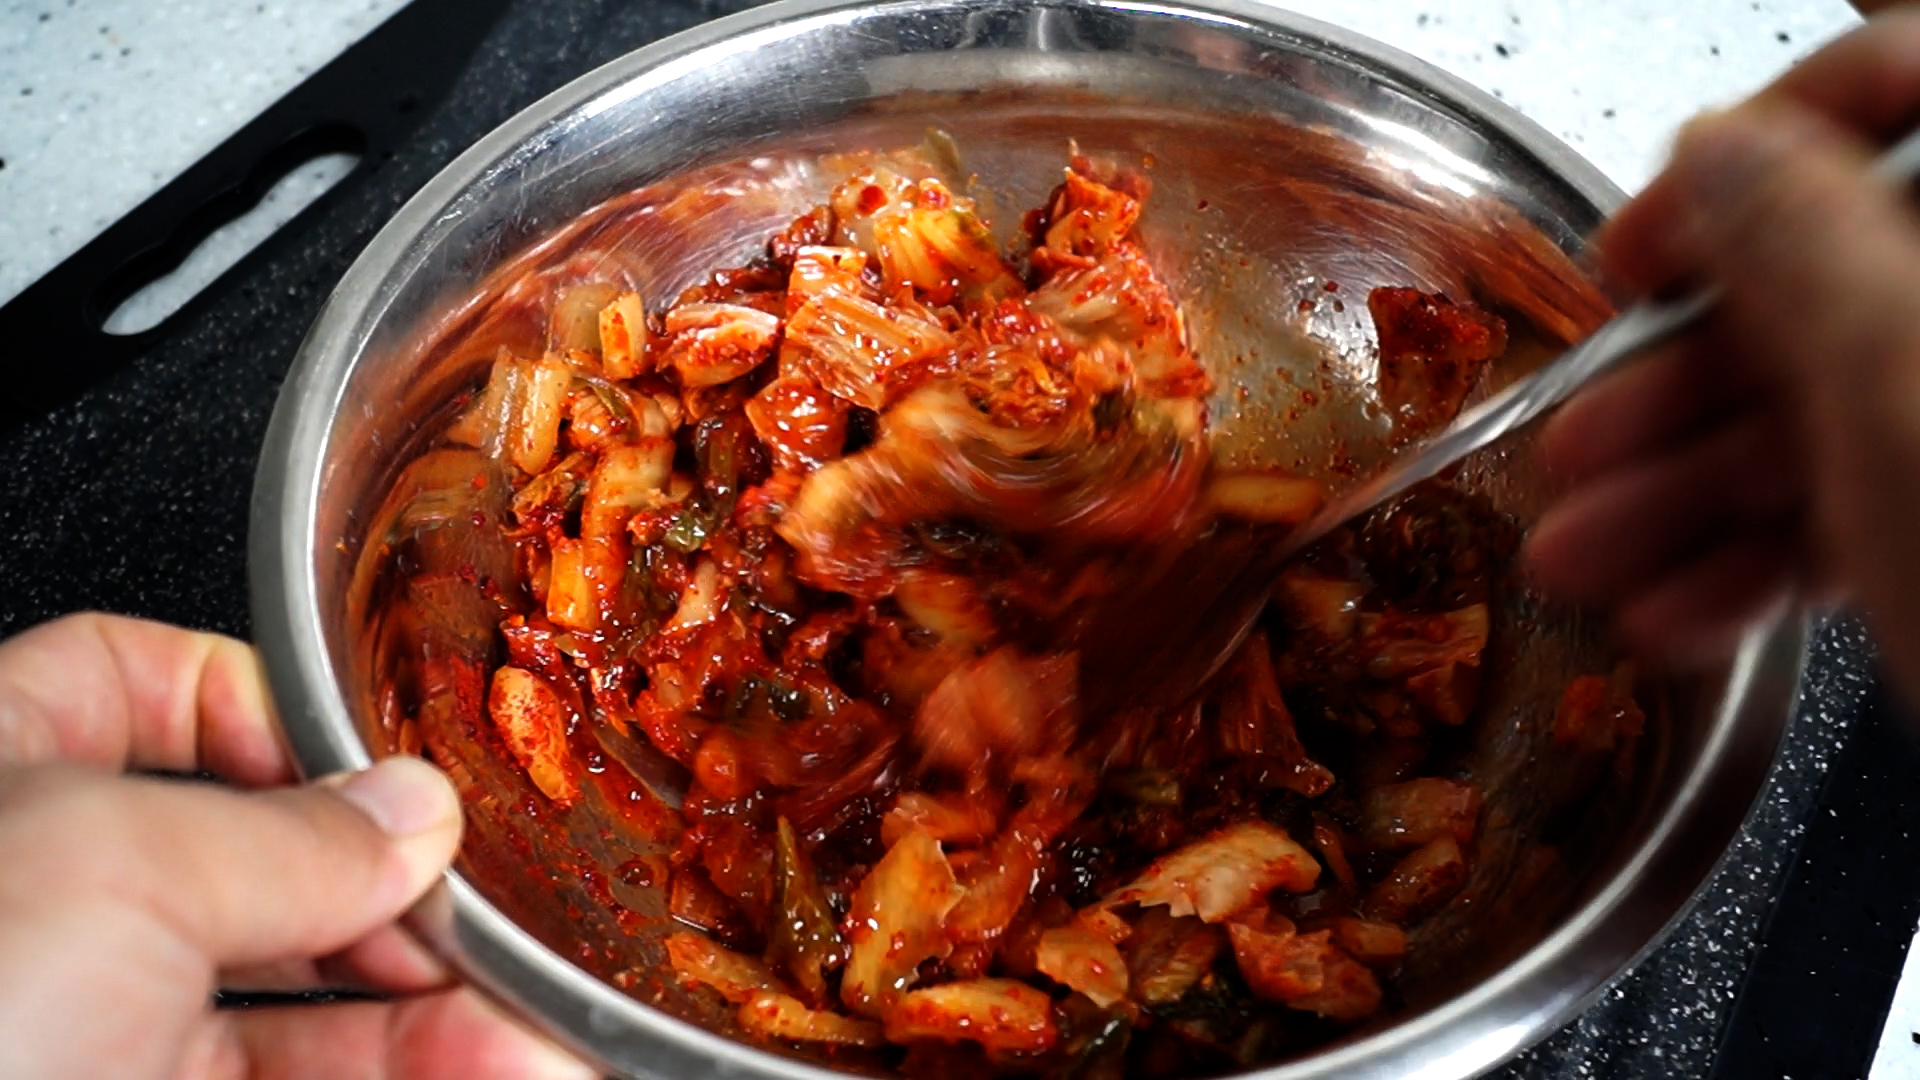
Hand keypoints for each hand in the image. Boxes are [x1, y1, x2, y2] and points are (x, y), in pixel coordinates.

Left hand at [0, 613, 593, 1079]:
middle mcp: (48, 909)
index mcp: (2, 784)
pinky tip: (504, 1069)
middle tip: (494, 917)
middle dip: (400, 891)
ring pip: (303, 1007)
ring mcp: (96, 1036)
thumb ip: (287, 833)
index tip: (378, 763)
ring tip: (541, 1030)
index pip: (135, 688)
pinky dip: (419, 1077)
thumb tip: (406, 815)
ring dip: (439, 1012)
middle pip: (262, 862)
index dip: (267, 707)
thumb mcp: (114, 869)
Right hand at [1525, 9, 1919, 696]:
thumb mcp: (1901, 382)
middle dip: (1678, 379)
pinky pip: (1855, 508)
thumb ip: (1799, 246)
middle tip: (1583, 435)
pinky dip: (1753, 562)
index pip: (1894, 84)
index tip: (1644, 246)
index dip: (1747, 149)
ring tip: (1583, 555)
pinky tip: (1671, 610)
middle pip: (1831, 277)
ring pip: (1826, 411)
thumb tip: (1719, 154)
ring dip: (1681, 491)